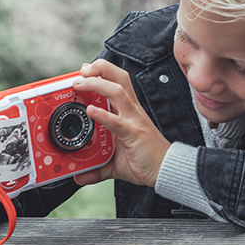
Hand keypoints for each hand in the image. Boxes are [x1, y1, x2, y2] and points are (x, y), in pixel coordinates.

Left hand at [72, 60, 170, 187]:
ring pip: (118, 91)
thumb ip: (97, 167)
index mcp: (129, 111)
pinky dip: (103, 115)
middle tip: (82, 70)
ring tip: (81, 83)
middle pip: (119, 78)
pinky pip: (118, 122)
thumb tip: (80, 176)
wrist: (165, 171)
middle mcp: (132, 111)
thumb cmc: (145, 160)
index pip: (116, 83)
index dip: (101, 73)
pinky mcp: (134, 134)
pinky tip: (91, 110)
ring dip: (97, 84)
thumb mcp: (115, 161)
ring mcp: (134, 120)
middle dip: (100, 68)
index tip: (83, 72)